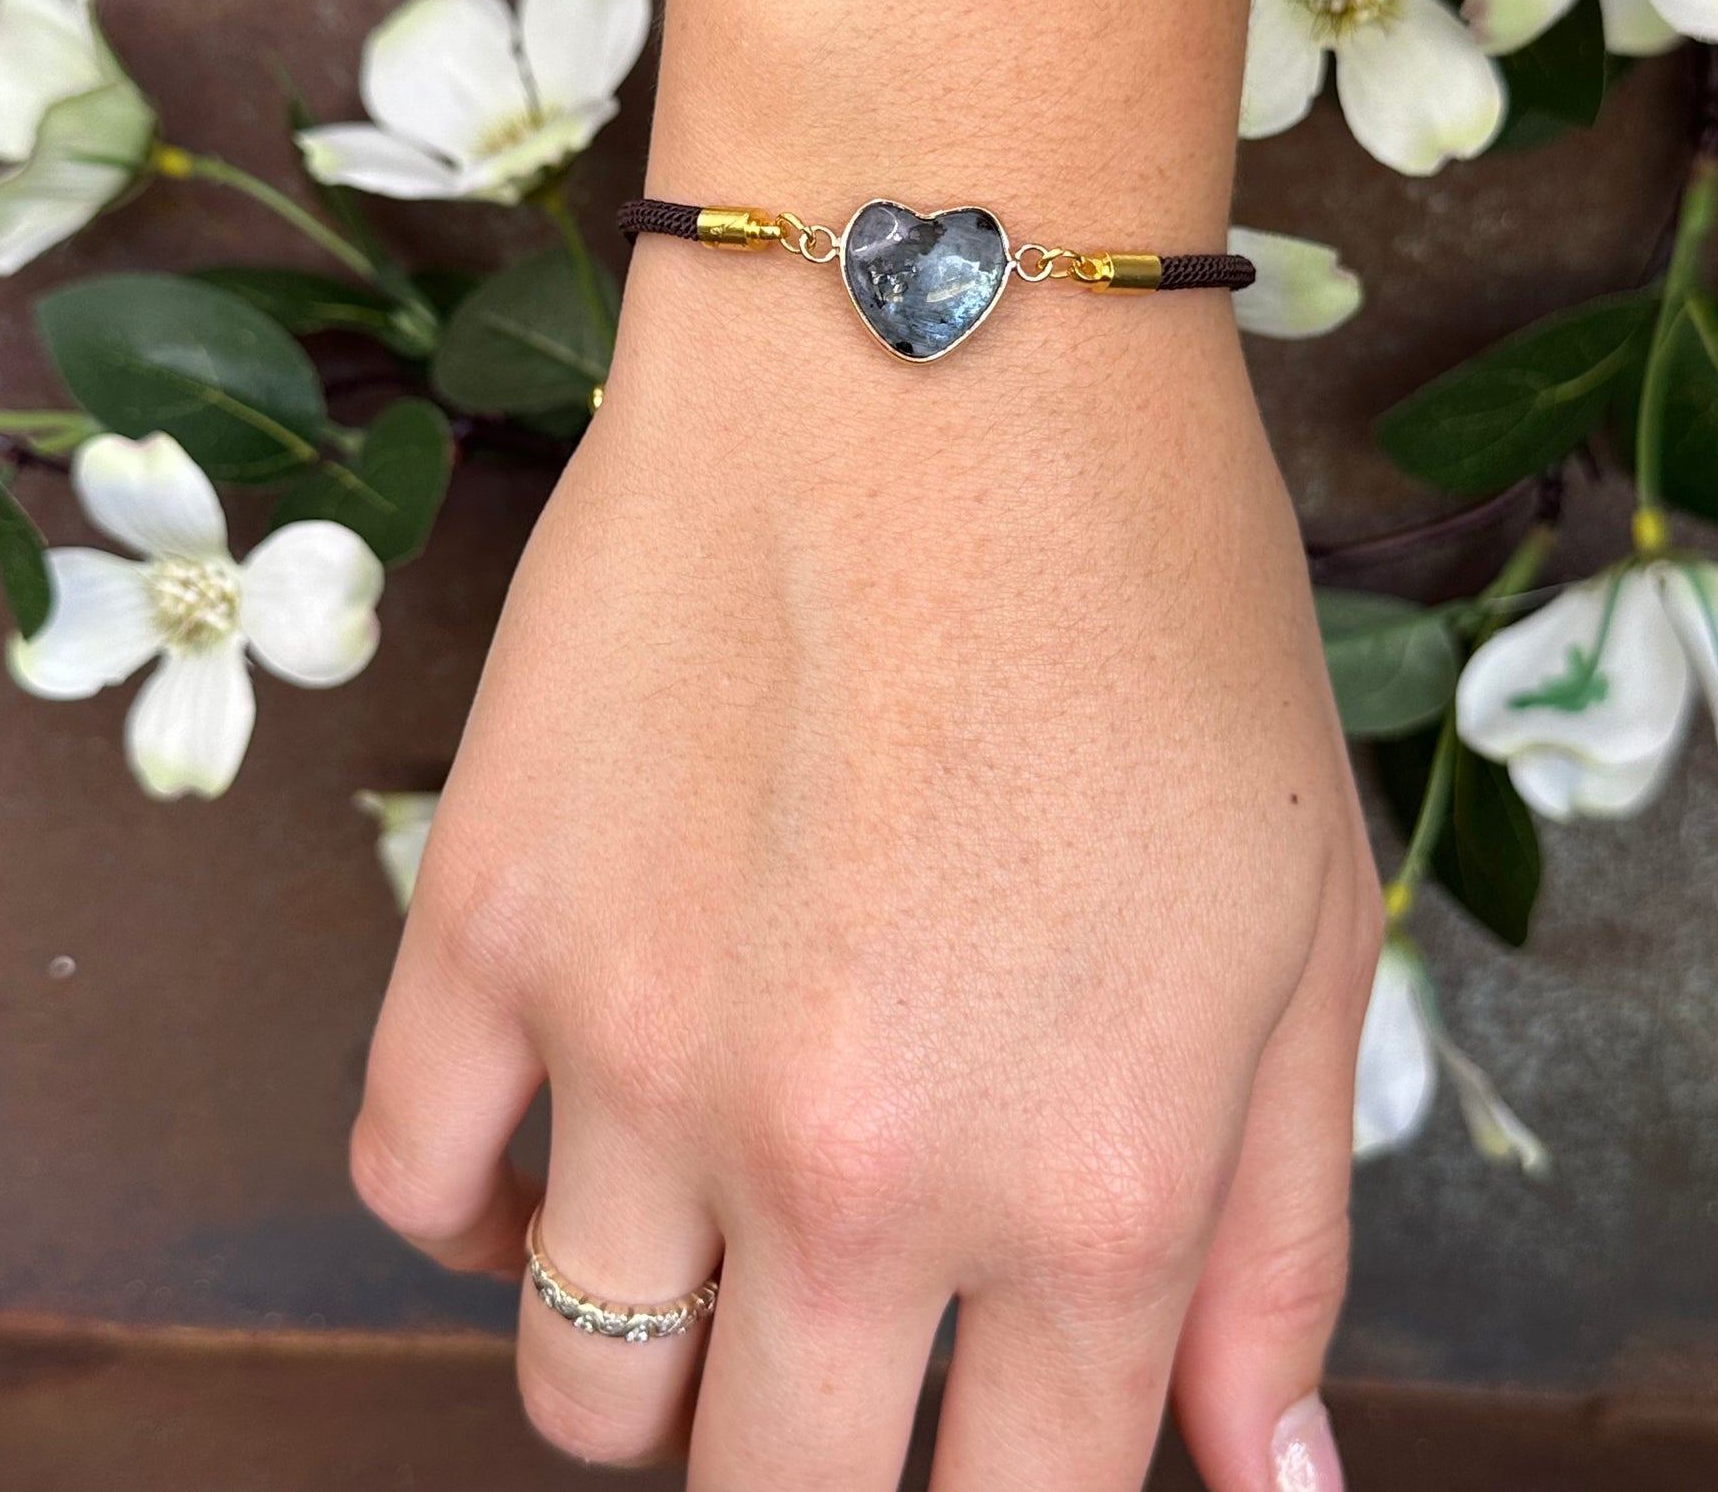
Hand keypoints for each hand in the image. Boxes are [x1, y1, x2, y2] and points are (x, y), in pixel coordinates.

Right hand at [352, 232, 1379, 1491]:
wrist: (935, 341)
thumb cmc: (1154, 602)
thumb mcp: (1301, 920)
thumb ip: (1279, 1238)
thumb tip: (1257, 1482)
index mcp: (1085, 1189)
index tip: (983, 1422)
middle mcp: (848, 1164)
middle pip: (777, 1490)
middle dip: (832, 1444)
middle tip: (861, 1328)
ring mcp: (635, 1046)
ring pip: (585, 1385)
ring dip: (661, 1350)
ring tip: (723, 1212)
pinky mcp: (482, 913)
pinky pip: (415, 1182)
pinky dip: (494, 1195)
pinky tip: (581, 1110)